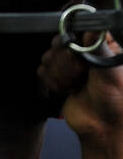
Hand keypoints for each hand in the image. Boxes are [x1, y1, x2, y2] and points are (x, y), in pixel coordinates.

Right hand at [38, 30, 122, 158]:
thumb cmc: (116, 102)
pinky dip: (54, 83)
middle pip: (57, 42)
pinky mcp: (57, 76)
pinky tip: (68, 90)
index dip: (71, 40)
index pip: (75, 28)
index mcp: (99, 44)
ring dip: (61, 76)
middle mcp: (83, 51)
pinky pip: (43, 71)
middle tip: (81, 75)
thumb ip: (99, 49)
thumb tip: (92, 28)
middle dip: (66, 63)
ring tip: (76, 85)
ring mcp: (69, 63)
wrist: (103, 130)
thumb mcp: (111, 74)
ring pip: (48, 57)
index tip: (77, 55)